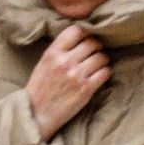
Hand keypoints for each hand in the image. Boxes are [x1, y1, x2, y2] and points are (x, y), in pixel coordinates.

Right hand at [27, 24, 109, 140]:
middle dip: (97, 46)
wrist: (37, 114)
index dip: (85, 32)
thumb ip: (60, 49)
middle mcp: (65, 61)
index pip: (76, 30)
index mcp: (53, 52)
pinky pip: (105, 72)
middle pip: (92, 43)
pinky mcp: (86, 89)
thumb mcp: (44, 62)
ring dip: (103, 59)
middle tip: (96, 52)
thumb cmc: (41, 87)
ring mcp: (77, 75)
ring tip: (99, 64)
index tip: (87, 38)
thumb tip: (81, 37)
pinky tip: (100, 75)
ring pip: (101, 57)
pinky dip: (105, 72)